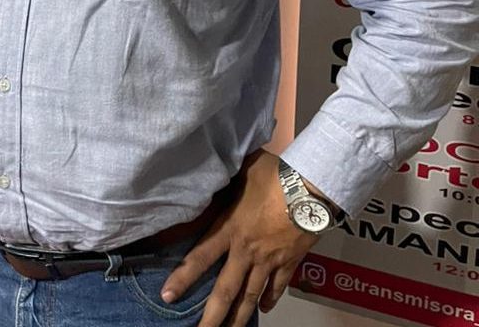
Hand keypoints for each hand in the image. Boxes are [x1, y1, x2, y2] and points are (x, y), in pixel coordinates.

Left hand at [160, 150, 319, 326]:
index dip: (183, 278)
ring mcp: (269, 260)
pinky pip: (277, 287)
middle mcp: (247, 250)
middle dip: (213, 316)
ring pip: (251, 295)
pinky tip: (263, 308)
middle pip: (226, 290)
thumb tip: (214, 168)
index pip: (200, 257)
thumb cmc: (275, 175)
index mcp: (230, 228)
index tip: (168, 296)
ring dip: (240, 316)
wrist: (312, 189)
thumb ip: (228, 177)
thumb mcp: (244, 170)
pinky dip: (270, 299)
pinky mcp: (290, 263)